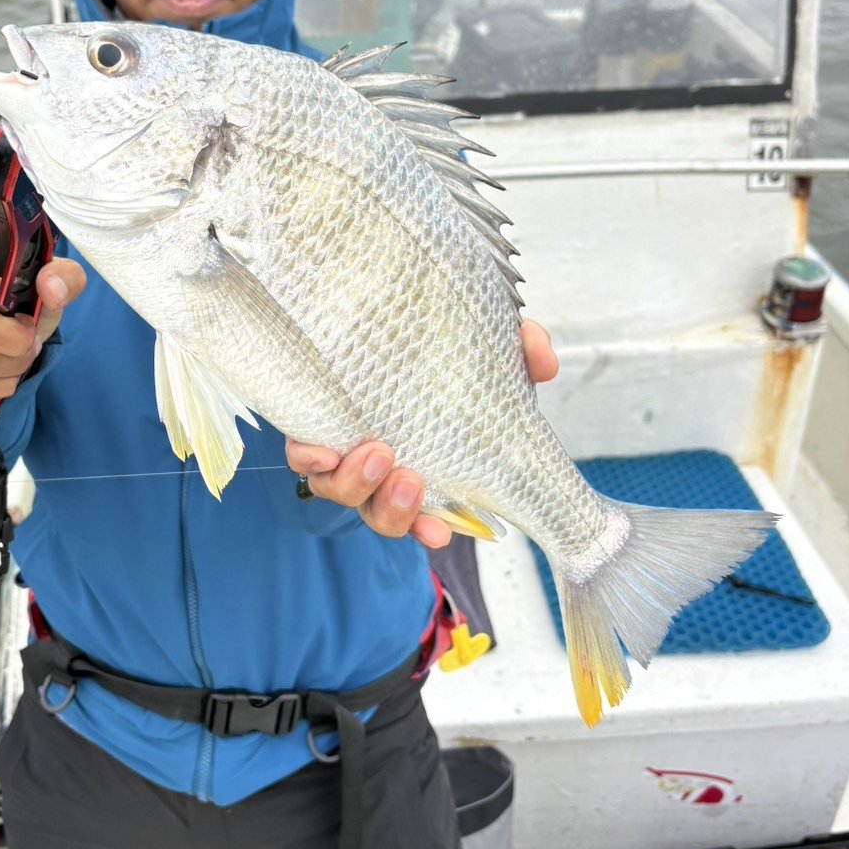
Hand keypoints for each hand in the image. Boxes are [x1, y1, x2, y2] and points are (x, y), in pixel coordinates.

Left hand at [285, 318, 557, 549]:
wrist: (377, 316)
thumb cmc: (436, 349)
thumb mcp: (487, 349)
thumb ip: (522, 352)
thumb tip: (545, 362)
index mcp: (425, 462)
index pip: (424, 514)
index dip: (427, 529)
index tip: (438, 533)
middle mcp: (381, 468)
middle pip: (378, 513)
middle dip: (393, 509)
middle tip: (410, 479)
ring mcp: (343, 450)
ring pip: (339, 492)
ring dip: (356, 484)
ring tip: (374, 453)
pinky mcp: (311, 425)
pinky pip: (303, 457)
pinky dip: (311, 457)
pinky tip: (322, 449)